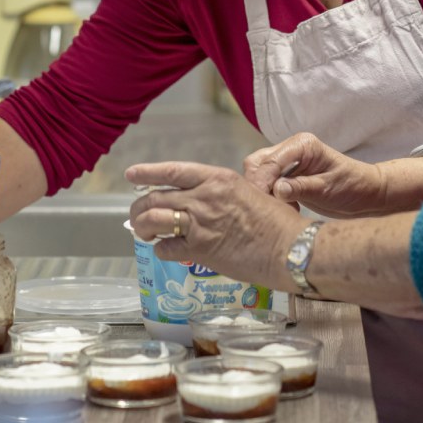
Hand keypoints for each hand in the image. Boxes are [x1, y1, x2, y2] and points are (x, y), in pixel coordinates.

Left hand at [125, 160, 302, 291]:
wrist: (291, 249)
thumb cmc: (279, 223)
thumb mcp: (250, 193)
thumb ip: (223, 194)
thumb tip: (207, 201)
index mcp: (218, 179)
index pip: (173, 171)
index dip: (148, 172)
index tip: (131, 174)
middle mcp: (204, 197)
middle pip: (156, 197)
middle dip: (139, 207)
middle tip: (136, 215)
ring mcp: (200, 223)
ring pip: (153, 220)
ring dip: (142, 227)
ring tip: (143, 233)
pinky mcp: (200, 250)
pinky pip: (166, 248)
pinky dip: (162, 250)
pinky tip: (167, 251)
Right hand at [243, 132, 383, 217]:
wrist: (365, 193)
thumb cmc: (352, 187)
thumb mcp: (328, 189)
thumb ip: (302, 187)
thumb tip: (276, 189)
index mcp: (302, 145)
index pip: (271, 161)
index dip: (262, 182)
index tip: (261, 204)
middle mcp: (291, 148)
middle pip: (258, 163)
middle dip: (258, 186)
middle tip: (268, 209)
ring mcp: (287, 161)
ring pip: (258, 173)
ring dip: (263, 193)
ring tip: (280, 209)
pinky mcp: (286, 175)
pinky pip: (267, 183)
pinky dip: (269, 197)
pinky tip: (286, 208)